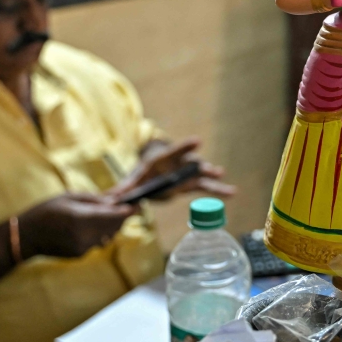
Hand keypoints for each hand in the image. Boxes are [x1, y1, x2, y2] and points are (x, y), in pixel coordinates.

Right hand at [18, 193, 138, 258]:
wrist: (26, 236)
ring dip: (111, 225)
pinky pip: (97, 242)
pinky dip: (99, 233)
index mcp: (82, 219)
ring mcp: (83, 248)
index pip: (114, 215)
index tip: (139, 203)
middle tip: (128, 206)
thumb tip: (116, 201)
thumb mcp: (70, 198)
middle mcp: (86, 236)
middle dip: (122, 216)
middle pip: (115, 226)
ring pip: (108, 235)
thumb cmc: (46, 211)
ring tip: (106, 214)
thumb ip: (95, 201)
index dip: (130, 210)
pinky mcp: (81, 255)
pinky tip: (90, 226)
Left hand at [111, 137, 235, 200]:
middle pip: (192, 164)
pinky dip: (218, 190)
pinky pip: (206, 188)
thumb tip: (108, 199)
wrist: (154, 173)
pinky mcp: (191, 185)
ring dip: (212, 177)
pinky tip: (232, 192)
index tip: (198, 141)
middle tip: (215, 169)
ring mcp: (187, 174)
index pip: (175, 151)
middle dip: (202, 167)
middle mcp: (179, 165)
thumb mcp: (133, 180)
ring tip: (224, 177)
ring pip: (202, 175)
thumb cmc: (144, 173)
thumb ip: (123, 190)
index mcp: (164, 159)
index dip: (186, 146)